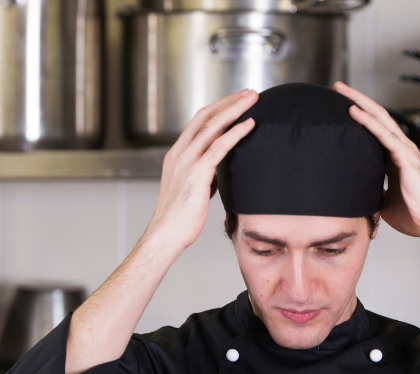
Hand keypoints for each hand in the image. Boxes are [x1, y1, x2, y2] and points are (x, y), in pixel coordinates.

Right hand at [143, 89, 257, 250]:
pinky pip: (219, 147)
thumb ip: (204, 175)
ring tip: (253, 100)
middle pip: (206, 117)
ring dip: (235, 110)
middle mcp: (179, 153)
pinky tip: (249, 125)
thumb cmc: (179, 219)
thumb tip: (219, 171)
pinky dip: (236, 133)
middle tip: (249, 93)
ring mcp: (186, 162)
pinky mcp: (196, 173)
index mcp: (176, 155)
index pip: (197, 122)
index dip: (218, 108)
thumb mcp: (191, 189)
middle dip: (229, 102)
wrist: (166, 235)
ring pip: (213, 126)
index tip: (236, 101)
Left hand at [334, 82, 419, 241]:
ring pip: (379, 118)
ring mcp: (403, 150)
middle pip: (376, 117)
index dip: (358, 119)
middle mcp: (399, 149)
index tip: (338, 110)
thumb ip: (373, 194)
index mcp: (394, 159)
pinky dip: (368, 122)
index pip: (373, 132)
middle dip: (356, 101)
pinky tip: (354, 111)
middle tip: (338, 88)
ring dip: (360, 102)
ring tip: (341, 91)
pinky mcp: (405, 156)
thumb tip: (356, 197)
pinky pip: (384, 134)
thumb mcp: (384, 202)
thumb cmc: (415, 215)